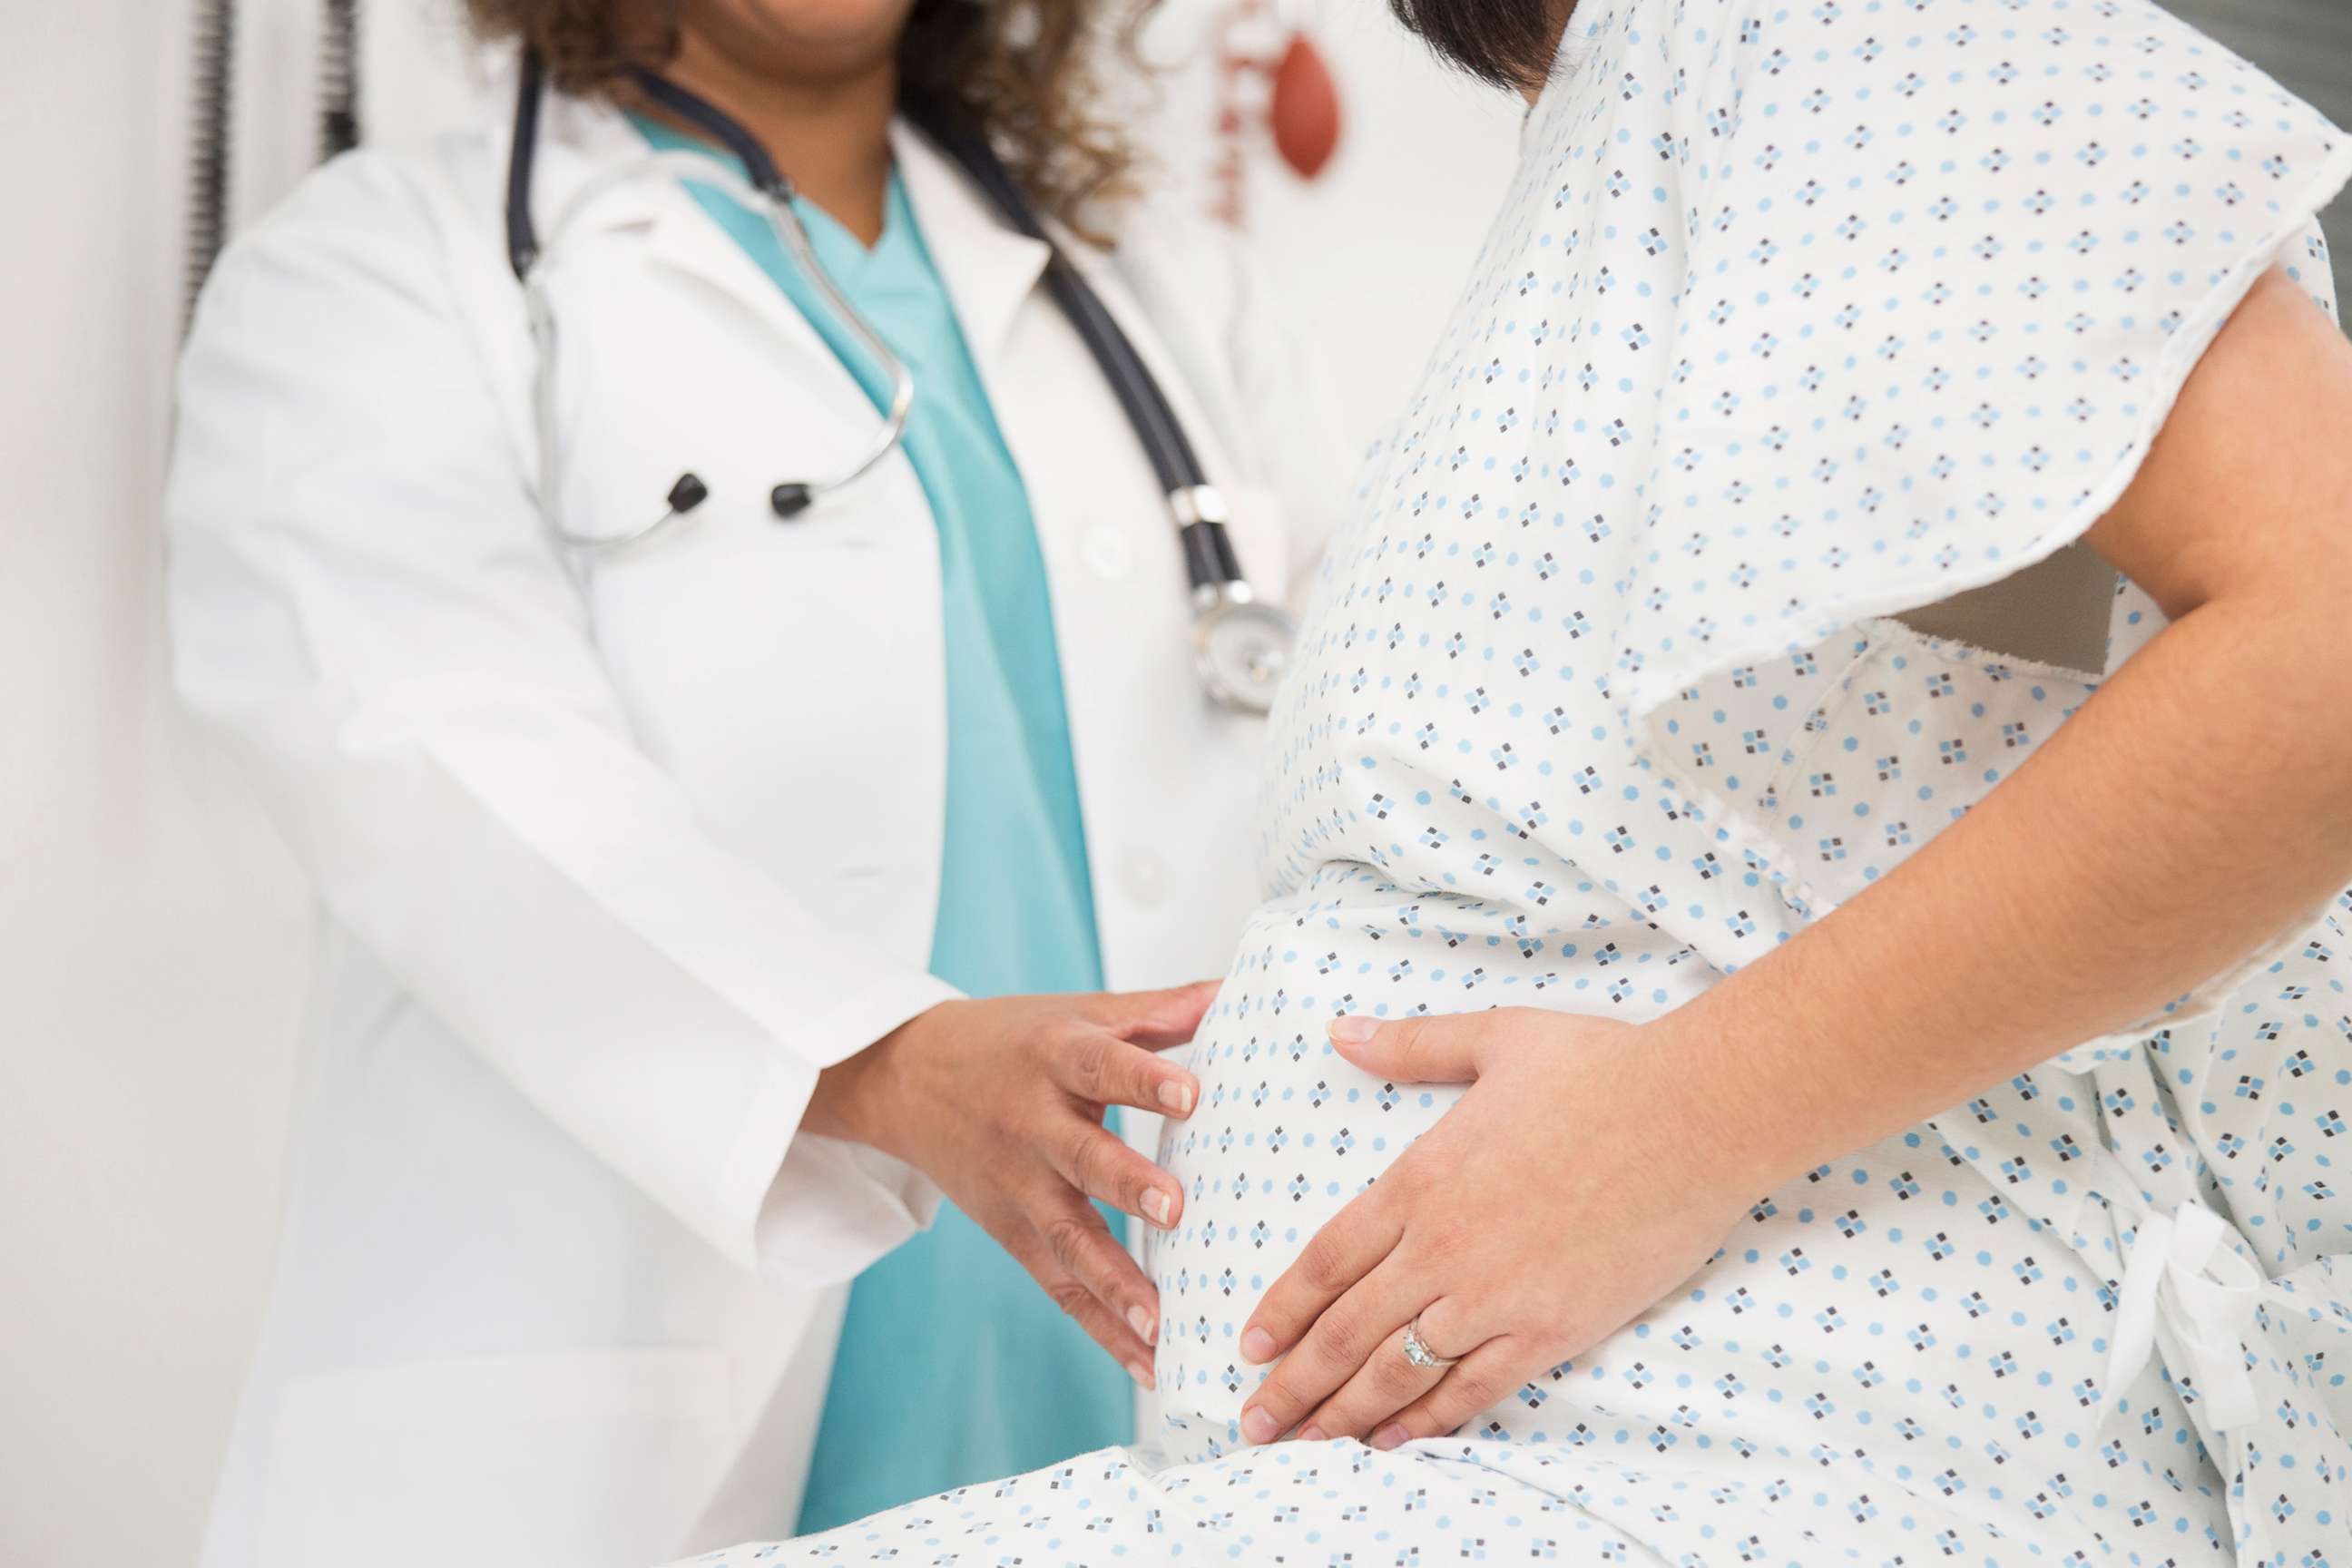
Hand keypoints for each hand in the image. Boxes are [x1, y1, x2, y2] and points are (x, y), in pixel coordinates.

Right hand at [805, 983, 1215, 1385]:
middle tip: (1176, 1210)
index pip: (1100, 1065)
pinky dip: (1102, 1329)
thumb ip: (1156, 1011)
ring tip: (1161, 1325)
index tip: (1191, 1095)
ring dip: (1115, 1285)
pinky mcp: (1012, 1233)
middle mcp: (1031, 1124)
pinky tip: (1148, 1363)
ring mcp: (1018, 1187)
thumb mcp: (1077, 1012)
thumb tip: (1233, 992)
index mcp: (1053, 1056)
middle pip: (1080, 1158)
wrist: (909, 1078)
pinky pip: (1059, 1287)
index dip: (1144, 1079)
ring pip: (1067, 1240)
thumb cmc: (1011, 1041)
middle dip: (1126, 1186)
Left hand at [1234, 1007, 1758, 1447]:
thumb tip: (1343, 1031)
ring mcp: (1495, 1294)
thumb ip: (1411, 1046)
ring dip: (1342, 1412)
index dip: (1283, 1308)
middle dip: (1291, 1383)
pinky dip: (1428, 1421)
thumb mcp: (1494, 1037)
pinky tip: (1394, 1441)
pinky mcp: (1551, 1329)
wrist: (1697, 1114)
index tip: (1250, 1343)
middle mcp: (1443, 1246)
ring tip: (1302, 1445)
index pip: (1328, 1260)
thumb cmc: (1603, 1068)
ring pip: (1396, 1370)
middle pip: (1344, 1330)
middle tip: (1251, 1421)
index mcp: (1421, 1179)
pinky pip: (1473, 1389)